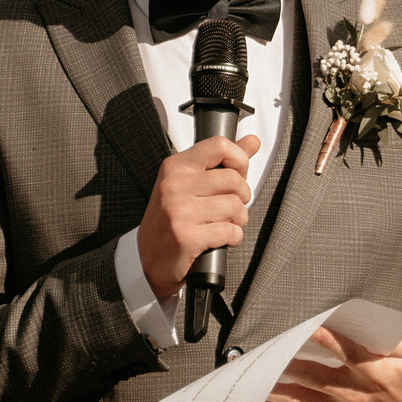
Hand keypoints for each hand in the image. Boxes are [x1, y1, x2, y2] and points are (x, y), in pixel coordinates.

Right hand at [137, 134, 261, 298]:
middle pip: (234, 180)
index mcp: (175, 168)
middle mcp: (174, 186)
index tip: (238, 174)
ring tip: (225, 224)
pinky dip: (233, 237)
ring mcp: (178, 211)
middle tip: (231, 207)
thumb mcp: (190, 184)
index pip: (219, 145)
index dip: (239, 160)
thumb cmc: (171, 221)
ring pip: (236, 207)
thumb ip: (222, 161)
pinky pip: (230, 231)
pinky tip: (220, 239)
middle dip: (242, 197)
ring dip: (238, 220)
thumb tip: (252, 140)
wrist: (149, 260)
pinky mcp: (186, 237)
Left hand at [263, 325, 401, 401]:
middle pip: (314, 375)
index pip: (348, 352)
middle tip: (263, 354)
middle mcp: (354, 390)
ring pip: (302, 395)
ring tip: (250, 380)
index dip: (328, 339)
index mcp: (377, 372)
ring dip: (274, 388)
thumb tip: (367, 327)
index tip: (310, 327)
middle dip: (286, 363)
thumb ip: (394, 339)